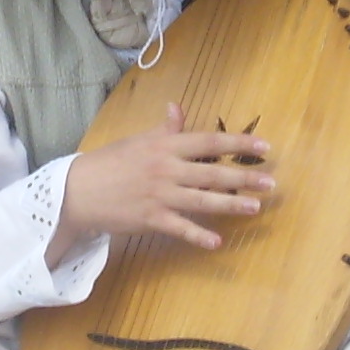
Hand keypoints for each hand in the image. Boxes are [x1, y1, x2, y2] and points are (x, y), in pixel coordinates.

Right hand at [54, 103, 275, 259]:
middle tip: (271, 183)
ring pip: (202, 201)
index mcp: (164, 146)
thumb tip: (177, 108)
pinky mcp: (151, 219)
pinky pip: (180, 228)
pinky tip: (217, 242)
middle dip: (243, 178)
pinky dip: (198, 236)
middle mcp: (166, 169)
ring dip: (230, 205)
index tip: (265, 147)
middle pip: (212, 173)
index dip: (238, 143)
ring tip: (255, 207)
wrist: (78, 190)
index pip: (208, 142)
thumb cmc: (110, 163)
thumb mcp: (138, 141)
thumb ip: (164, 129)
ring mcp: (159, 195)